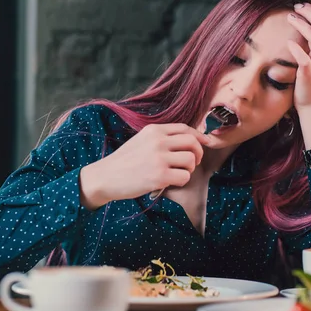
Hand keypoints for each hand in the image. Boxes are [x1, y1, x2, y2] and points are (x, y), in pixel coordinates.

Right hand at [79, 123, 210, 208]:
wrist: (105, 177)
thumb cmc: (125, 161)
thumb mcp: (142, 140)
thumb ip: (161, 138)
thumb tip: (189, 140)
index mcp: (154, 130)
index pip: (185, 128)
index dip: (199, 136)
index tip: (205, 143)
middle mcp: (158, 141)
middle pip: (193, 142)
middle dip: (198, 153)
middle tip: (192, 163)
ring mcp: (159, 158)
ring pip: (191, 160)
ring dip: (189, 169)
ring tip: (178, 173)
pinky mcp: (159, 176)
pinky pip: (184, 177)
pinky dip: (181, 181)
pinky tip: (170, 182)